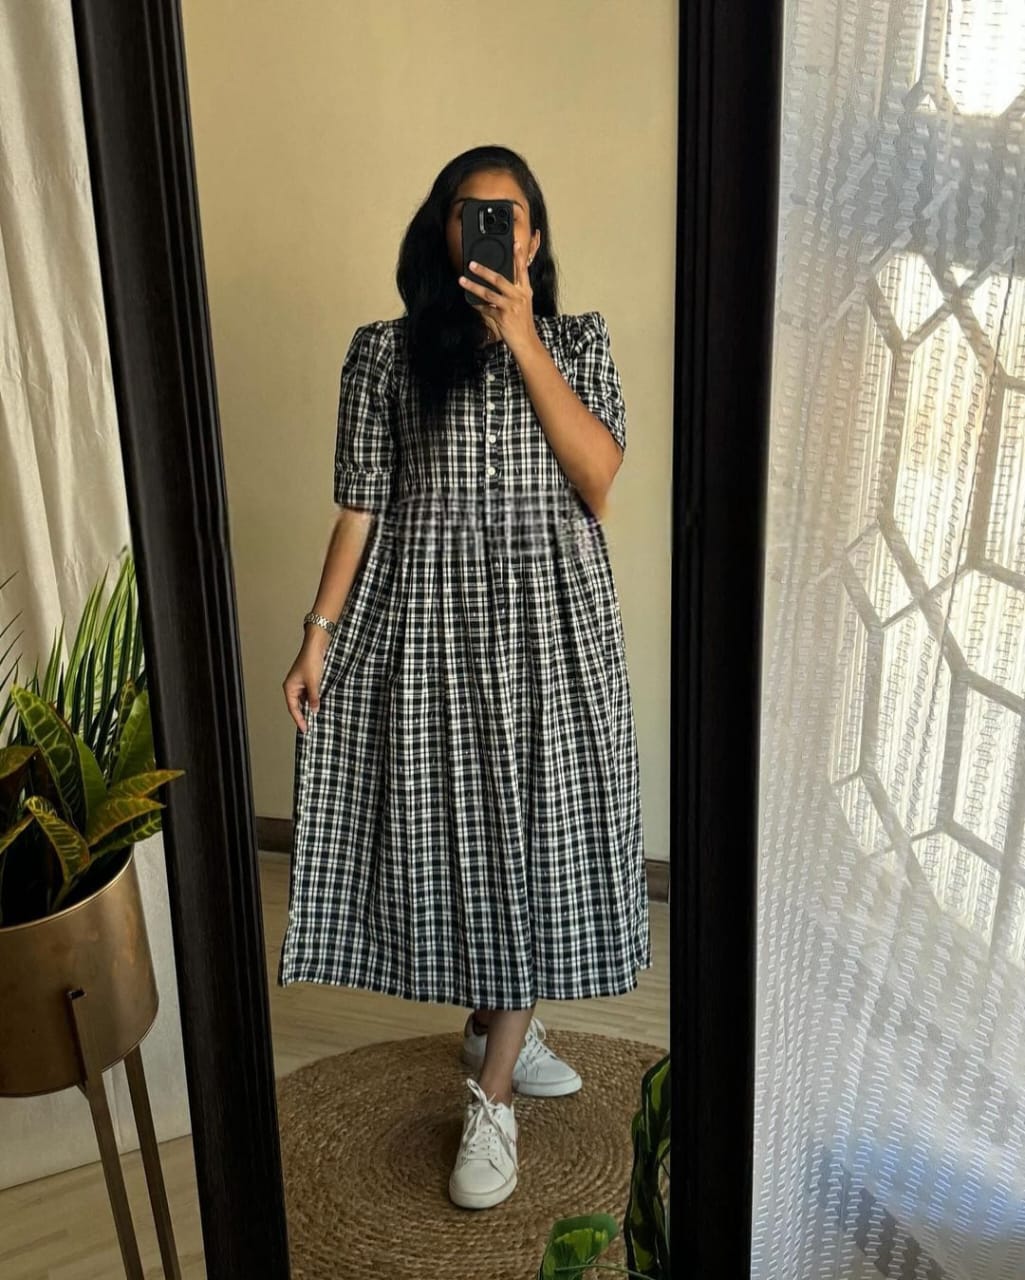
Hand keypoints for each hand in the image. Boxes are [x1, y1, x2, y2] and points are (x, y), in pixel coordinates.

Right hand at [283, 633, 329, 733]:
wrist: (317, 645)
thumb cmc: (311, 660)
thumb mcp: (314, 682)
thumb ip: (314, 697)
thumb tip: (315, 710)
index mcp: (290, 687)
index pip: (293, 708)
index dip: (299, 719)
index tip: (305, 729)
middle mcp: (293, 686)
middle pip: (298, 705)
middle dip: (304, 715)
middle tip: (311, 727)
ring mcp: (300, 683)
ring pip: (304, 700)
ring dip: (310, 707)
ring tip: (317, 718)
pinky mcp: (308, 680)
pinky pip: (310, 694)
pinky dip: (314, 700)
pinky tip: (320, 704)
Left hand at [459, 237, 538, 354]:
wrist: (526, 342)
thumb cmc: (523, 322)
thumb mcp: (523, 302)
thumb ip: (515, 289)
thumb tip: (499, 278)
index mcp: (526, 291)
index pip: (523, 270)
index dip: (519, 256)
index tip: (515, 243)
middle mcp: (519, 296)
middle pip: (500, 279)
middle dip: (484, 270)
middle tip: (471, 264)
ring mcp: (510, 307)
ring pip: (488, 293)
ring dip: (473, 286)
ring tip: (462, 280)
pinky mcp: (502, 317)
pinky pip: (485, 309)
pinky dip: (477, 305)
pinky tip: (470, 301)